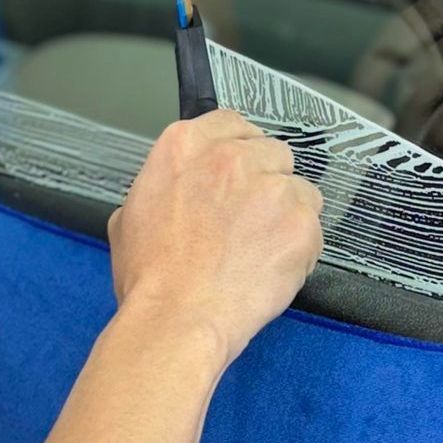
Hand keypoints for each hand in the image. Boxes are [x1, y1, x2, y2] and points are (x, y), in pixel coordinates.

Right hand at [108, 109, 323, 366]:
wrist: (176, 318)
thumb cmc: (151, 279)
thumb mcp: (130, 216)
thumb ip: (162, 188)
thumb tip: (174, 192)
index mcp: (185, 146)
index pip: (231, 123)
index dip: (238, 151)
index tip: (239, 174)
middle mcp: (230, 156)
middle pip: (271, 152)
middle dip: (265, 182)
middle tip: (248, 220)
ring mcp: (270, 186)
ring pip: (299, 188)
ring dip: (286, 214)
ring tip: (260, 251)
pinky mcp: (300, 221)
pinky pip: (313, 228)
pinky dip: (300, 249)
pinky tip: (272, 271)